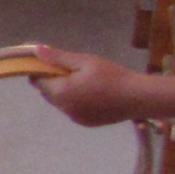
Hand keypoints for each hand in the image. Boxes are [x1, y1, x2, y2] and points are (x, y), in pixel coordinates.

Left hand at [30, 46, 151, 126]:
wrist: (139, 97)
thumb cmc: (112, 76)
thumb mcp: (85, 61)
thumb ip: (58, 57)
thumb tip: (36, 50)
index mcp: (61, 92)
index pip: (37, 81)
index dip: (40, 70)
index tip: (52, 62)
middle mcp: (63, 108)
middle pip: (47, 93)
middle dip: (52, 81)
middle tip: (71, 69)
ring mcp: (74, 118)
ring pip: (60, 102)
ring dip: (64, 91)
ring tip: (84, 81)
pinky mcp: (85, 123)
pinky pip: (72, 110)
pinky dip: (75, 101)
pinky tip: (92, 93)